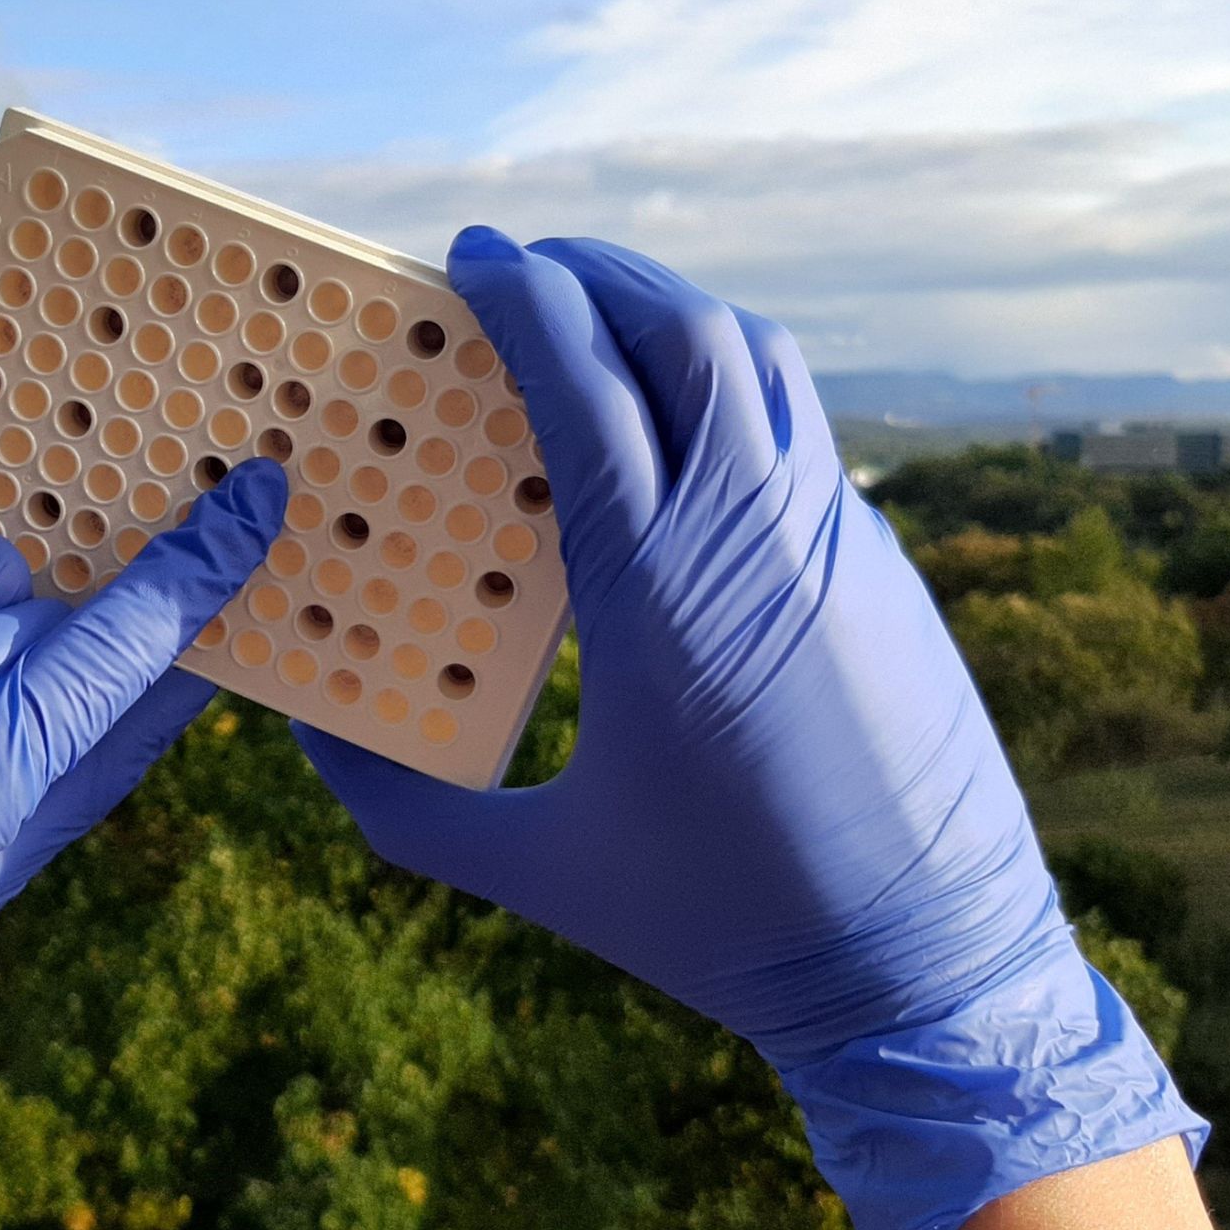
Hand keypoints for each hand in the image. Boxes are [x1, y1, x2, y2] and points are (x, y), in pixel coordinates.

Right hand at [296, 228, 1203, 1229]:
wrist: (927, 974)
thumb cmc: (719, 927)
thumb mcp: (534, 869)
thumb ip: (399, 807)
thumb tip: (302, 734)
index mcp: (657, 593)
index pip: (587, 384)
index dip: (525, 298)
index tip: (472, 255)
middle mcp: (756, 537)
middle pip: (683, 330)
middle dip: (597, 273)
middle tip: (526, 265)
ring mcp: (835, 542)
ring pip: (760, 361)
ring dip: (674, 311)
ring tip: (603, 314)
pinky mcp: (881, 569)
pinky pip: (800, 428)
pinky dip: (731, 384)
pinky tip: (684, 425)